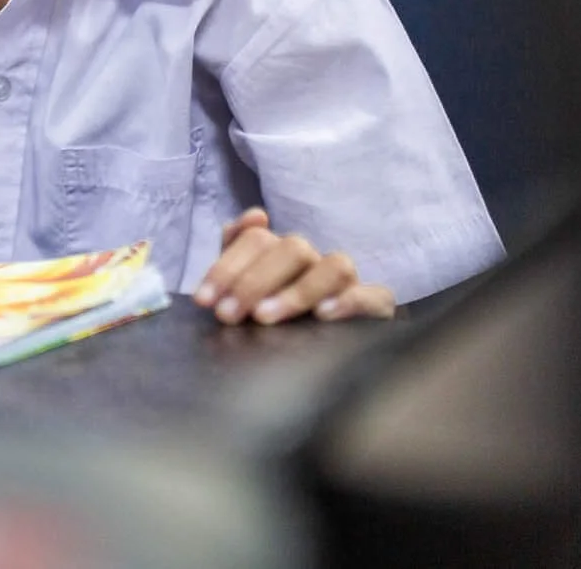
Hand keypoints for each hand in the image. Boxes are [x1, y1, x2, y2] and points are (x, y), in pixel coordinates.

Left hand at [192, 208, 395, 324]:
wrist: (316, 364)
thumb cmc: (271, 322)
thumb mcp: (245, 292)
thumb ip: (237, 251)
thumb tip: (254, 217)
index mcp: (281, 253)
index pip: (257, 238)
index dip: (227, 266)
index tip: (204, 300)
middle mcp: (315, 262)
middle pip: (292, 248)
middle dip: (254, 280)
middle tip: (228, 315)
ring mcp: (347, 283)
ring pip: (335, 266)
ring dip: (297, 291)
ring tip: (265, 317)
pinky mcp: (375, 307)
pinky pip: (375, 296)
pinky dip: (349, 301)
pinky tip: (323, 316)